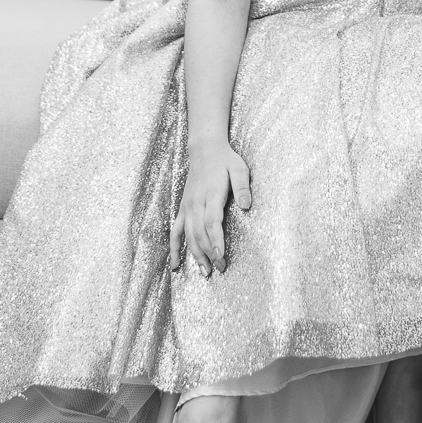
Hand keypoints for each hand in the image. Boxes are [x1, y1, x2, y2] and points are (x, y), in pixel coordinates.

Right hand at [169, 142, 251, 276]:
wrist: (204, 150)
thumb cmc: (225, 160)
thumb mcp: (239, 168)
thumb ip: (242, 187)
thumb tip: (247, 205)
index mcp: (211, 194)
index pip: (212, 221)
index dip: (216, 240)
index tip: (221, 256)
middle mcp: (196, 202)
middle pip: (200, 233)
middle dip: (209, 253)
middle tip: (221, 269)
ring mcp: (187, 207)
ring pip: (188, 235)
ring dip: (195, 255)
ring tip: (206, 272)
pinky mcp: (183, 209)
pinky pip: (175, 231)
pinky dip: (174, 248)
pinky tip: (175, 265)